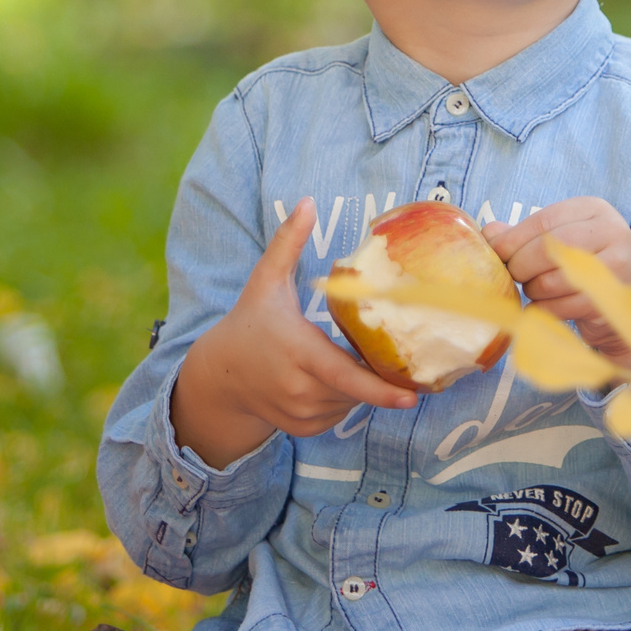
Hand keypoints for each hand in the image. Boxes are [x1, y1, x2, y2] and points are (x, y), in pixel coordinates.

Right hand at [173, 199, 415, 467]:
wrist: (218, 377)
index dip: (379, 389)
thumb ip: (288, 243)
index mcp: (298, 352)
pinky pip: (340, 414)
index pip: (345, 376)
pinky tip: (329, 377)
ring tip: (339, 356)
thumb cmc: (249, 323)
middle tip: (387, 352)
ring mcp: (302, 414)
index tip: (411, 395)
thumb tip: (307, 201)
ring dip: (358, 383)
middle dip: (375, 372)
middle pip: (357, 388)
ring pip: (352, 402)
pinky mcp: (304, 428)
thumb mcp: (265, 281)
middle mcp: (300, 389)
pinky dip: (343, 398)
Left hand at [485, 197, 630, 370]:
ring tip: (535, 290)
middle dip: (521, 266)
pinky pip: (562, 305)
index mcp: (594, 209)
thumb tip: (488, 233)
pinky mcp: (612, 296)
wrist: (626, 302)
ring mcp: (616, 263)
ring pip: (553, 279)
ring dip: (534, 290)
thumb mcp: (559, 241)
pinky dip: (546, 308)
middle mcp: (611, 229)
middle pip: (547, 247)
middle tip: (515, 277)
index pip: (544, 220)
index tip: (496, 254)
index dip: (514, 239)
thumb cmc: (585, 265)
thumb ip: (524, 235)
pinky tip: (546, 306)